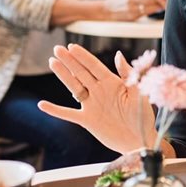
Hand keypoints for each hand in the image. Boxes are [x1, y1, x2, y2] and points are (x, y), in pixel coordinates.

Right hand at [38, 44, 156, 152]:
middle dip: (69, 60)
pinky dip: (55, 110)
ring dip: (63, 76)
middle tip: (57, 49)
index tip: (72, 46)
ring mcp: (92, 105)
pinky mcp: (87, 120)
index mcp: (112, 83)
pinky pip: (68, 114)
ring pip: (73, 87)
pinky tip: (42, 105)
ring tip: (52, 63)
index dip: (83, 56)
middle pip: (81, 73)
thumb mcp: (139, 92)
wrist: (140, 140)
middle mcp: (100, 91)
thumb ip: (129, 74)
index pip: (94, 66)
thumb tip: (118, 55)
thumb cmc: (143, 116)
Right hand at [103, 0, 161, 20]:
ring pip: (150, 12)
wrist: (106, 11)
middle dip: (159, 5)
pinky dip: (150, 12)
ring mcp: (134, 16)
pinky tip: (154, 9)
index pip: (150, 0)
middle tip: (166, 1)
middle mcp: (134, 9)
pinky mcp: (134, 20)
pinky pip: (145, 15)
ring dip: (156, 9)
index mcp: (132, 0)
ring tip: (162, 5)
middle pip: (152, 8)